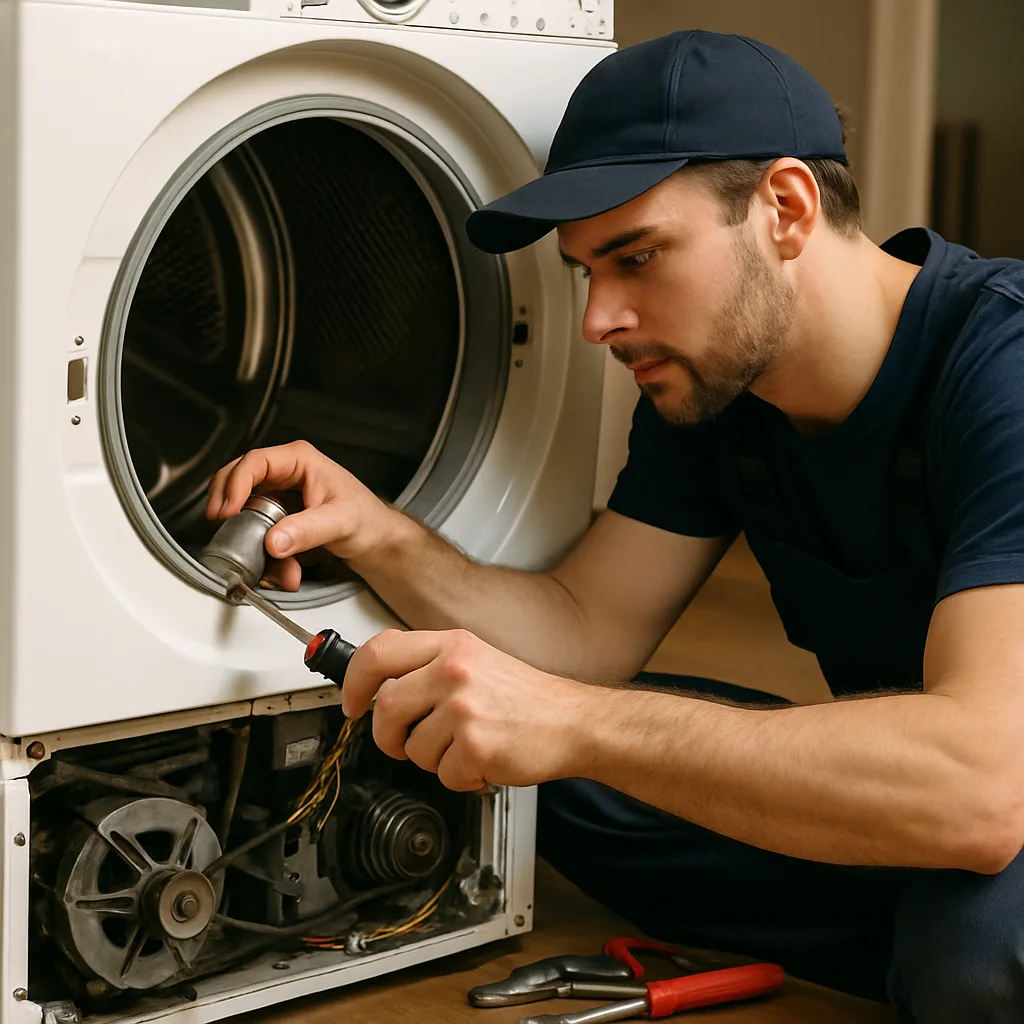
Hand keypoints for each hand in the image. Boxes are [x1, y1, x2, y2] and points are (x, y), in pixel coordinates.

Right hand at [206, 441, 404, 589]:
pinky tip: (283, 570)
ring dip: (249, 538)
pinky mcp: (277, 517)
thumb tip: (273, 541)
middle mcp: (285, 473)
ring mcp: (278, 495)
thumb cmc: (367, 519)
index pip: (255, 462)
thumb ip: (307, 531)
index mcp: (300, 460)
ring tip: (270, 565)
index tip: (228, 510)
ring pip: (243, 509)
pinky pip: (256, 531)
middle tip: (220, 526)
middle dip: (227, 504)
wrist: (376, 539)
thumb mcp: (340, 522)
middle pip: (238, 479)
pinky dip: (263, 553)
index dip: (235, 483)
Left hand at [343, 628, 593, 790]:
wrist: (573, 722)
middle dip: (388, 735)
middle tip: (402, 742)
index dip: (353, 681)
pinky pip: (442, 775)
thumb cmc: (527, 698)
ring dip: (432, 760)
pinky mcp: (476, 744)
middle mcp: (455, 670)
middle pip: (385, 707)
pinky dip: (460, 779)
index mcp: (451, 645)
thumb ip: (430, 666)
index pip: (379, 652)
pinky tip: (481, 763)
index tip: (351, 703)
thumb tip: (379, 686)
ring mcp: (464, 707)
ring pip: (411, 747)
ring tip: (463, 748)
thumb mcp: (477, 660)